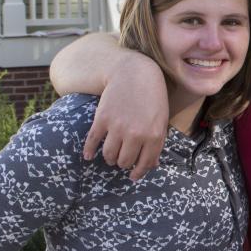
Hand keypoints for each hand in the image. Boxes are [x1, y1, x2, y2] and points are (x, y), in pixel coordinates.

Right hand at [83, 52, 168, 180]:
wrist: (135, 73)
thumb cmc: (152, 97)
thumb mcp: (161, 120)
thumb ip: (157, 142)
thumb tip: (153, 165)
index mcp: (154, 135)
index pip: (145, 163)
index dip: (139, 172)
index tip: (133, 176)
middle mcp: (136, 134)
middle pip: (124, 161)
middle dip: (123, 163)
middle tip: (122, 160)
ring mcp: (118, 127)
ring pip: (109, 155)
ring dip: (109, 158)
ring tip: (110, 156)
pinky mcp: (102, 119)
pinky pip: (93, 142)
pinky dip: (89, 151)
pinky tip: (88, 155)